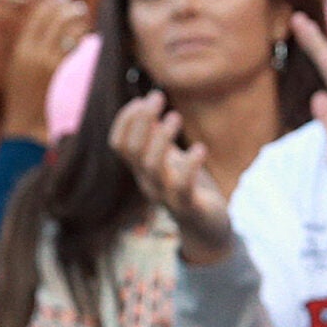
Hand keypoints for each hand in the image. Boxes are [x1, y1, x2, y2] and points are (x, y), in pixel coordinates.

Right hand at [1, 0, 90, 142]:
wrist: (24, 125)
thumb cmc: (23, 99)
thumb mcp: (18, 70)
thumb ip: (29, 50)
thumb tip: (44, 30)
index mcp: (20, 50)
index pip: (36, 18)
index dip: (49, 4)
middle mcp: (32, 53)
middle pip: (52, 20)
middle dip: (66, 8)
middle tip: (77, 5)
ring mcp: (47, 62)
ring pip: (65, 32)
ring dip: (76, 21)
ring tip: (83, 17)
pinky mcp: (61, 73)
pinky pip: (73, 49)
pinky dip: (81, 40)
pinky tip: (86, 38)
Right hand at [110, 89, 235, 262]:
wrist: (208, 230)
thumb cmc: (189, 189)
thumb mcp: (171, 159)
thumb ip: (158, 137)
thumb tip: (146, 105)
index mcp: (142, 170)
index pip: (119, 144)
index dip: (126, 120)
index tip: (143, 99)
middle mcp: (148, 182)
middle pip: (132, 151)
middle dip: (141, 121)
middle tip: (158, 97)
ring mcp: (166, 196)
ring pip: (152, 167)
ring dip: (161, 138)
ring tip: (175, 116)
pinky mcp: (188, 207)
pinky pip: (182, 187)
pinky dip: (189, 165)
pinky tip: (200, 148)